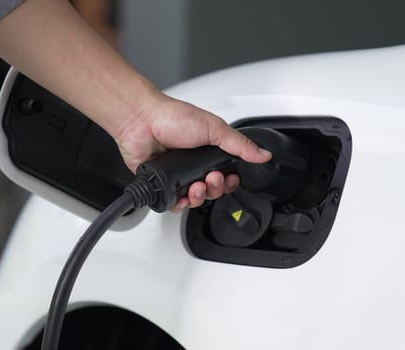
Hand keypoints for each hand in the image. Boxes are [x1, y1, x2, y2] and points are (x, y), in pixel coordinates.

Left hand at [115, 94, 271, 212]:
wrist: (142, 122)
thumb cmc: (172, 117)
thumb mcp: (214, 128)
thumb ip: (239, 144)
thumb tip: (263, 154)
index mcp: (207, 151)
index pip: (226, 175)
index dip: (230, 182)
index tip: (229, 179)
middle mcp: (192, 164)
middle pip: (211, 190)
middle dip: (215, 189)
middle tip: (210, 178)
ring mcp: (176, 174)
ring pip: (193, 199)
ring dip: (198, 197)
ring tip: (196, 186)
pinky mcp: (161, 183)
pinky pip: (173, 202)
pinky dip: (179, 203)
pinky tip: (181, 196)